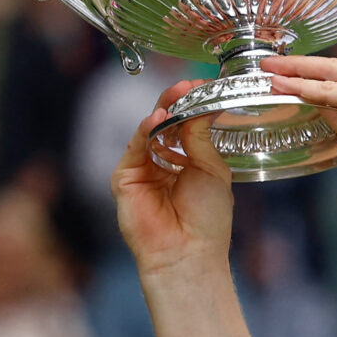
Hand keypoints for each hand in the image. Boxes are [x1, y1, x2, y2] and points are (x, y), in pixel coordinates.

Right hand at [113, 83, 234, 277]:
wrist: (188, 251)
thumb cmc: (206, 217)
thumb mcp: (211, 170)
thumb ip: (201, 139)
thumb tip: (202, 107)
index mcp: (187, 163)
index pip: (187, 127)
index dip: (194, 107)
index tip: (204, 88)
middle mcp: (163, 164)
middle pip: (166, 125)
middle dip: (176, 103)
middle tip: (188, 85)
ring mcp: (142, 169)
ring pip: (149, 132)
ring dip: (163, 111)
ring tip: (178, 94)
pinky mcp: (124, 177)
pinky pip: (135, 148)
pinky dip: (145, 130)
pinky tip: (159, 118)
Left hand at [262, 56, 336, 215]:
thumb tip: (317, 102)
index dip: (322, 73)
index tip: (297, 72)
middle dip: (304, 66)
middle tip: (273, 64)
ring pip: (333, 74)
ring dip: (297, 73)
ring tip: (270, 71)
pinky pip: (329, 90)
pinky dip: (303, 88)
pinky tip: (281, 85)